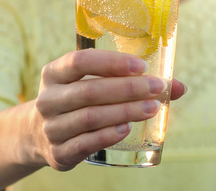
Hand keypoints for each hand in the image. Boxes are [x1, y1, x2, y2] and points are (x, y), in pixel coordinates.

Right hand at [29, 49, 185, 170]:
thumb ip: (125, 80)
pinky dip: (108, 135)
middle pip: (89, 91)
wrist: (38, 133)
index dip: (111, 62)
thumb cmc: (74, 100)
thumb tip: (177, 86)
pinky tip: (127, 129)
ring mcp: (51, 128)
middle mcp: (48, 99)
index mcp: (53, 74)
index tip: (141, 66)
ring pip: (90, 117)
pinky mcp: (58, 153)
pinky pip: (85, 144)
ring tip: (151, 108)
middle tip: (157, 89)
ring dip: (124, 112)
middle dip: (127, 89)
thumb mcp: (87, 82)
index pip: (79, 62)